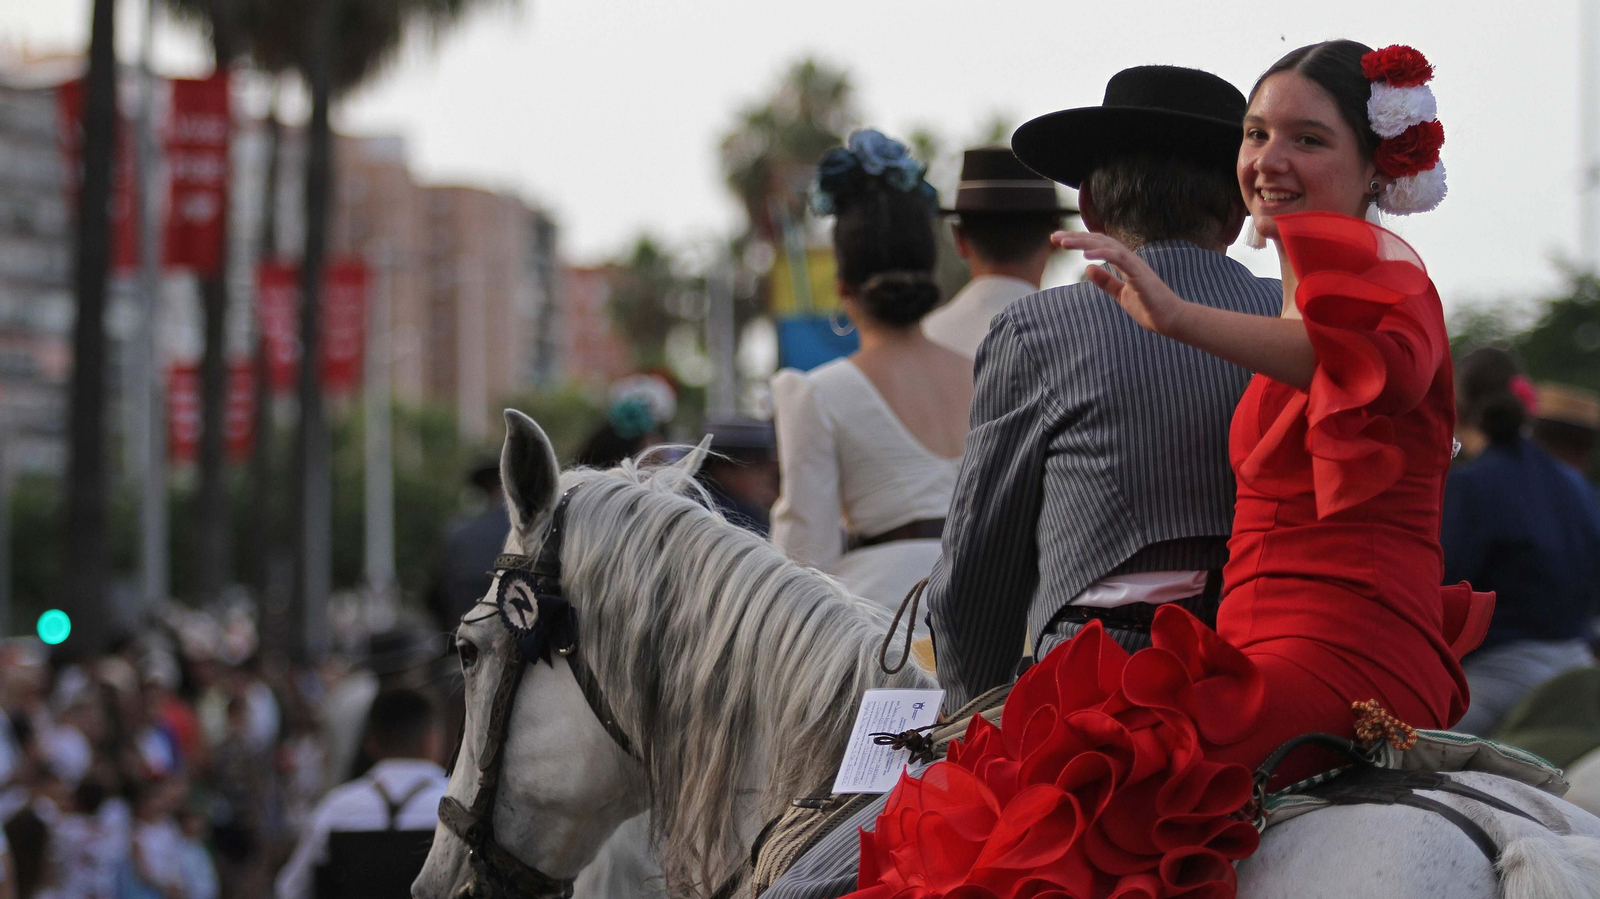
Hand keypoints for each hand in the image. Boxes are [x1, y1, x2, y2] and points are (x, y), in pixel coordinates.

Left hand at [1051, 231, 1188, 336]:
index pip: (1098, 245)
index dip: (1079, 240)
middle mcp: (1129, 259)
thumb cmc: (1149, 307)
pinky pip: (1120, 259)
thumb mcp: (1120, 294)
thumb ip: (1106, 281)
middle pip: (1099, 241)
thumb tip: (1088, 268)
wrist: (1171, 319)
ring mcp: (1135, 265)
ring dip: (1084, 243)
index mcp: (1124, 262)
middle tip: (1054, 237)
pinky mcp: (1140, 274)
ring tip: (1065, 243)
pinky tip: (1086, 256)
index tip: (1059, 240)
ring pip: (1107, 246)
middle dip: (1076, 237)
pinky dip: (1103, 254)